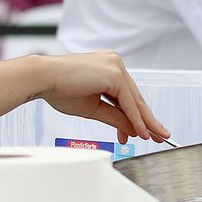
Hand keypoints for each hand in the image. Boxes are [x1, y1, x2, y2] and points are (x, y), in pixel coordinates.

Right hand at [37, 52, 168, 144]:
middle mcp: (116, 63)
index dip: (136, 117)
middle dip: (147, 120)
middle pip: (135, 98)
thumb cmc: (60, 89)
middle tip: (159, 136)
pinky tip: (142, 132)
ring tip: (155, 137)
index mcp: (109, 67)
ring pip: (134, 101)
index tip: (143, 132)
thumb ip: (115, 117)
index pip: (127, 96)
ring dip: (145, 122)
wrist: (42, 78)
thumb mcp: (93, 108)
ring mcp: (116, 66)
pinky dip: (136, 119)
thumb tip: (133, 129)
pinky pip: (129, 102)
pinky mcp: (115, 74)